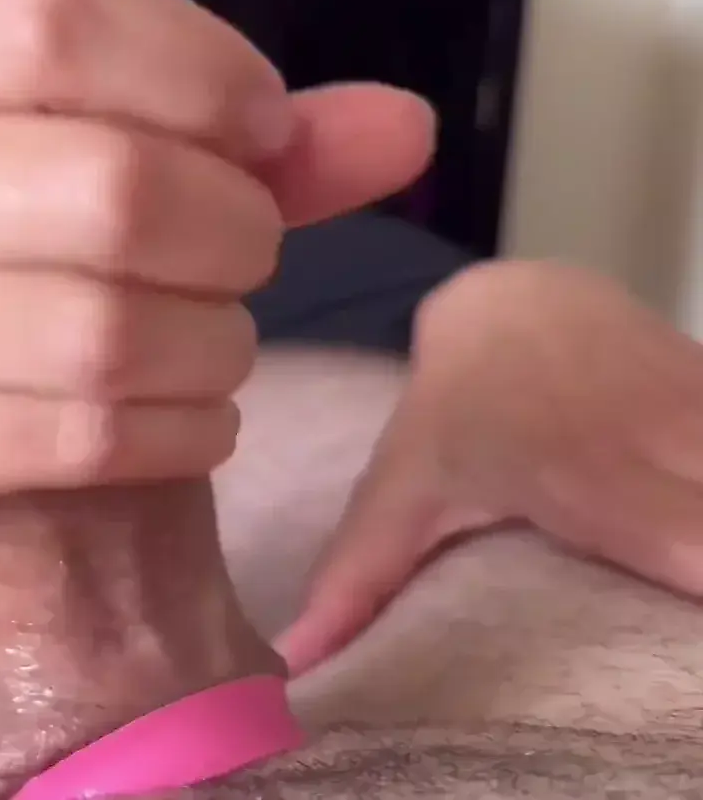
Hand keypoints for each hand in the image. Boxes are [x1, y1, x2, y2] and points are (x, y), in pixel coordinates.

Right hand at [0, 0, 433, 550]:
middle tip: (247, 258)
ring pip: (99, 333)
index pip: (51, 19)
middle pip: (105, 183)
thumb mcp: (75, 162)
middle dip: (232, 229)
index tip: (260, 131)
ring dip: (214, 346)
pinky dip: (176, 433)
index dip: (196, 70)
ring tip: (219, 346)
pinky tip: (191, 422)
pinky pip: (74, 439)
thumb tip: (403, 130)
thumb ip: (234, 137)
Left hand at [276, 260, 702, 673]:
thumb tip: (298, 659)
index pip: (693, 547)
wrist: (524, 301)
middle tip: (675, 607)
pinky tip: (687, 527)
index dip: (701, 575)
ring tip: (677, 574)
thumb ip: (359, 575)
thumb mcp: (401, 486)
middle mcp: (668, 445)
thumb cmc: (456, 409)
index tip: (684, 626)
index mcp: (587, 477)